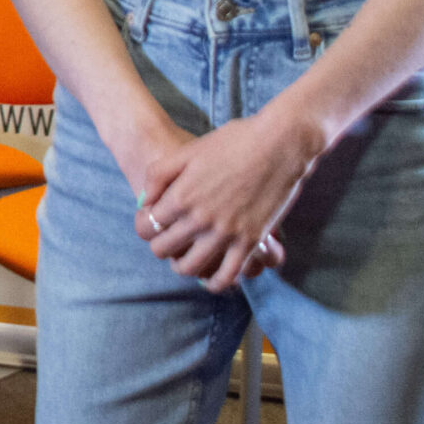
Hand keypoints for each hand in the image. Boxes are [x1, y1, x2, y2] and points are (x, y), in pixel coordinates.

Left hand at [136, 110, 320, 288]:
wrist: (279, 144)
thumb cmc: (231, 142)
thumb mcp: (186, 152)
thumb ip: (159, 176)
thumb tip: (144, 200)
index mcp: (180, 196)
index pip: (147, 225)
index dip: (145, 225)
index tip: (152, 223)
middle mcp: (200, 219)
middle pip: (163, 248)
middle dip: (159, 246)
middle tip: (166, 240)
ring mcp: (226, 233)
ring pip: (191, 267)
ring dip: (182, 266)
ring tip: (183, 260)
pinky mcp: (251, 241)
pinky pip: (228, 275)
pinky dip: (215, 281)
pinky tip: (210, 277)